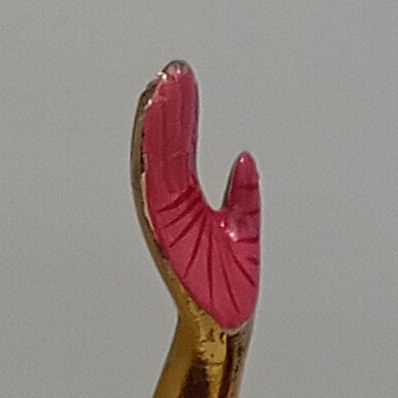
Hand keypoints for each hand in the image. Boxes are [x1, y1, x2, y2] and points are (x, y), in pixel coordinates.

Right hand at [133, 60, 262, 330]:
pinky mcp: (165, 230)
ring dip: (158, 122)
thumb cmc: (230, 291)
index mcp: (188, 205)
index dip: (183, 114)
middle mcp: (172, 207)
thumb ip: (244, 195)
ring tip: (164, 84)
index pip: (183, 149)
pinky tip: (155, 122)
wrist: (227, 328)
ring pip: (158, 159)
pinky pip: (154, 184)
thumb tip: (244, 158)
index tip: (184, 79)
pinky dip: (153, 153)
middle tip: (174, 69)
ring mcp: (166, 217)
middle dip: (170, 107)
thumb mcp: (244, 231)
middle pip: (168, 146)